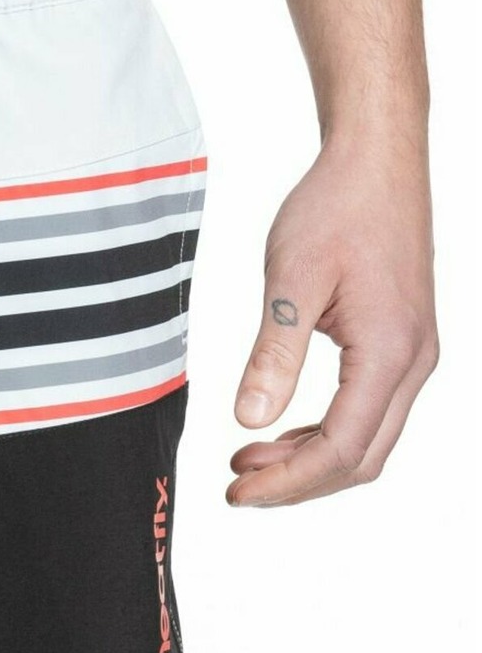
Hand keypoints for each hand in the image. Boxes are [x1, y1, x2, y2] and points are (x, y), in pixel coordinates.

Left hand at [229, 135, 437, 506]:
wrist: (377, 160)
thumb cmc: (337, 207)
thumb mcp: (291, 280)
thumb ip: (273, 354)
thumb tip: (249, 420)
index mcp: (390, 351)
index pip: (341, 448)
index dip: (288, 481)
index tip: (238, 491)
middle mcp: (414, 361)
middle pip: (360, 457)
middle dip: (298, 483)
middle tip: (238, 487)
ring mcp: (414, 354)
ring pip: (367, 439)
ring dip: (309, 460)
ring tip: (248, 460)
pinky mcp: (402, 343)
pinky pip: (368, 410)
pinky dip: (324, 431)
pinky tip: (279, 429)